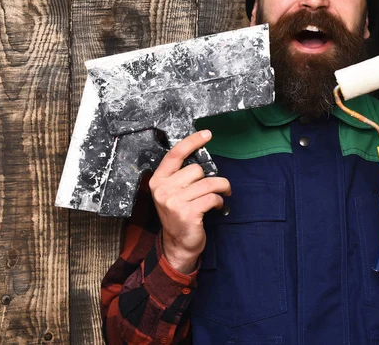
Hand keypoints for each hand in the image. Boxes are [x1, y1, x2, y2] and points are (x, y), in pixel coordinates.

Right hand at [149, 130, 230, 273]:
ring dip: (220, 189)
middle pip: (196, 169)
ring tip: (220, 195)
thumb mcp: (173, 192)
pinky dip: (219, 201)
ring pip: (208, 183)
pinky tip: (216, 206)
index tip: (207, 134)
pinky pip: (212, 197)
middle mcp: (162, 189)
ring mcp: (173, 202)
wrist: (178, 244)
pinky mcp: (186, 213)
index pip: (175, 154)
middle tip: (212, 188)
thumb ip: (181, 175)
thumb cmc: (180, 214)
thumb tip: (201, 156)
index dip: (192, 141)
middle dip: (209, 178)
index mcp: (158, 180)